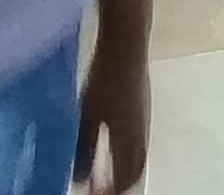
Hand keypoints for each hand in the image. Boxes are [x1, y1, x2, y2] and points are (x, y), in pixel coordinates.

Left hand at [77, 43, 149, 194]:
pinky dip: (124, 154)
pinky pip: (137, 142)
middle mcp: (141, 135)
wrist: (126, 45)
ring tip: (102, 175)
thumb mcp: (87, 117)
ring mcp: (143, 121)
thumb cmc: (105, 80)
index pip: (124, 180)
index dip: (109, 193)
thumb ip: (85, 150)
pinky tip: (110, 146)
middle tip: (99, 190)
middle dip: (118, 187)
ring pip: (137, 157)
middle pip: (134, 172)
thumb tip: (80, 179)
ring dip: (121, 171)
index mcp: (128, 141)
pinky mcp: (141, 108)